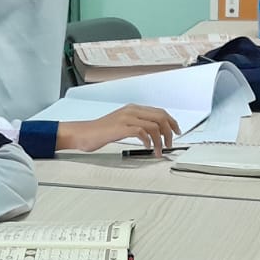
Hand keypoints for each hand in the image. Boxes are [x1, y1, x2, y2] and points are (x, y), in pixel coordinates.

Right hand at [58, 104, 181, 153]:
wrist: (83, 133)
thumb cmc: (100, 131)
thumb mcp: (121, 124)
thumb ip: (137, 125)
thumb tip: (154, 133)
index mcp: (133, 108)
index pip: (160, 111)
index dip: (171, 122)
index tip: (176, 132)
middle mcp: (131, 111)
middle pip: (161, 116)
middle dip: (170, 131)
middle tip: (170, 144)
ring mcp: (126, 118)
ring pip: (154, 125)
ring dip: (160, 140)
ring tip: (159, 150)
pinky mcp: (121, 128)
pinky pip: (142, 132)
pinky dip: (149, 141)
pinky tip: (148, 147)